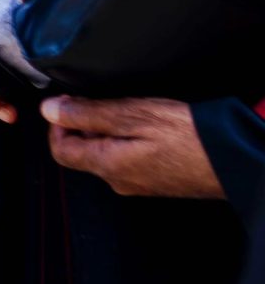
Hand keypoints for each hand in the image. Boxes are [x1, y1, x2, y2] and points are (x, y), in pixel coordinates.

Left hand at [44, 96, 225, 198]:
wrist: (234, 160)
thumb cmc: (189, 136)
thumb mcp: (134, 115)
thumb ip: (88, 114)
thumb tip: (49, 110)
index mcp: (108, 166)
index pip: (60, 150)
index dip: (57, 124)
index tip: (67, 102)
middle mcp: (119, 181)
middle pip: (82, 153)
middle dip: (81, 124)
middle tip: (96, 99)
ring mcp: (140, 184)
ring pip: (105, 155)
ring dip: (104, 130)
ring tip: (124, 109)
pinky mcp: (158, 181)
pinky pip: (128, 160)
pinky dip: (125, 140)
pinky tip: (144, 125)